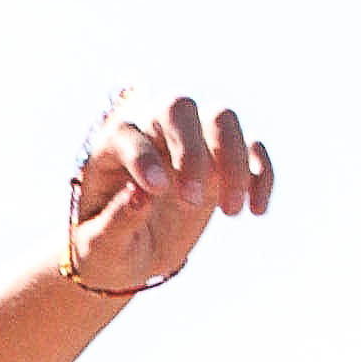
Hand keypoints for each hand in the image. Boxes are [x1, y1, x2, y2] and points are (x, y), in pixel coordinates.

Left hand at [67, 91, 273, 300]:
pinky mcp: (222, 158)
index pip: (128, 133)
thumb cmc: (107, 247)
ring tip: (230, 213)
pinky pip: (251, 146)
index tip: (156, 192)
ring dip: (232, 160)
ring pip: (221, 118)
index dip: (143, 157)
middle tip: (191, 201)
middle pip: (179, 108)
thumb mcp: (100, 246)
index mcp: (113, 146)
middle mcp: (153, 130)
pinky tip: (257, 209)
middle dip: (191, 150)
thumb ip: (114, 221)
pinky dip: (260, 172)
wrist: (131, 253)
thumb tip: (140, 195)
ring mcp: (191, 140)